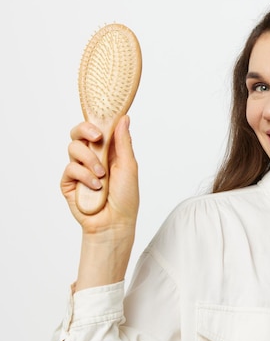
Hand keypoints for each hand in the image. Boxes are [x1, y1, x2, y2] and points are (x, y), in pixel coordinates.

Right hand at [60, 115, 138, 289]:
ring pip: (74, 148)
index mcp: (109, 151)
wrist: (114, 222)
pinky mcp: (69, 182)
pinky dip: (84, 176)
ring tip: (102, 176)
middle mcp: (92, 157)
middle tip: (97, 138)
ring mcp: (79, 169)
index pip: (97, 128)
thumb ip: (123, 142)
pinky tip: (95, 187)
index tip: (103, 119)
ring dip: (90, 160)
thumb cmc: (126, 197)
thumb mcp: (129, 166)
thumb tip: (124, 118)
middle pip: (78, 132)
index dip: (97, 120)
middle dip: (85, 130)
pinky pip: (70, 168)